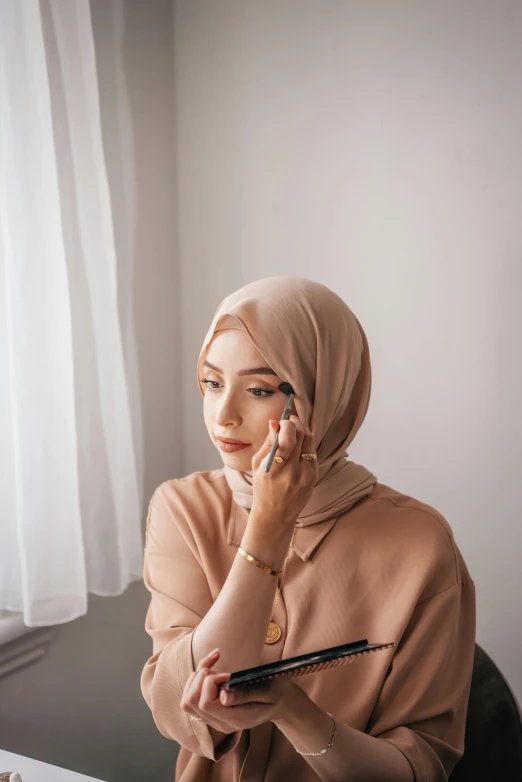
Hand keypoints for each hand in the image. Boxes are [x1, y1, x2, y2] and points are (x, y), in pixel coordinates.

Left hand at [180, 649, 296, 731]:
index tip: (228, 674)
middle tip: (221, 671)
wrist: (280, 701)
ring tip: (216, 667)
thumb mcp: (268, 690)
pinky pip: (192, 695)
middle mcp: (221, 723)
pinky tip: (214, 661)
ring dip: (197, 677)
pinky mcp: (211, 710)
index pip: (205, 704)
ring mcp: (215, 718)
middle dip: (201, 679)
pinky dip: (198, 675)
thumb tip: (222, 696)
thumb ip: (245, 693)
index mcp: (236, 719)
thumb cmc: (276, 692)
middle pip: (191, 702)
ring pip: (187, 700)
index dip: (210, 683)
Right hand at [250, 415, 318, 527]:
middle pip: (302, 436)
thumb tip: (275, 422)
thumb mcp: (257, 465)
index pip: (287, 439)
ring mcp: (306, 475)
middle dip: (296, 423)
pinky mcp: (314, 477)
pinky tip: (299, 444)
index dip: (287, 424)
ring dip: (303, 431)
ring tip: (294, 429)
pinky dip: (306, 444)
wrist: (275, 516)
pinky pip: (312, 452)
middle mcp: (292, 472)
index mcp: (274, 469)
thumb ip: (268, 443)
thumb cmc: (262, 488)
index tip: (283, 420)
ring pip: (310, 442)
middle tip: (290, 419)